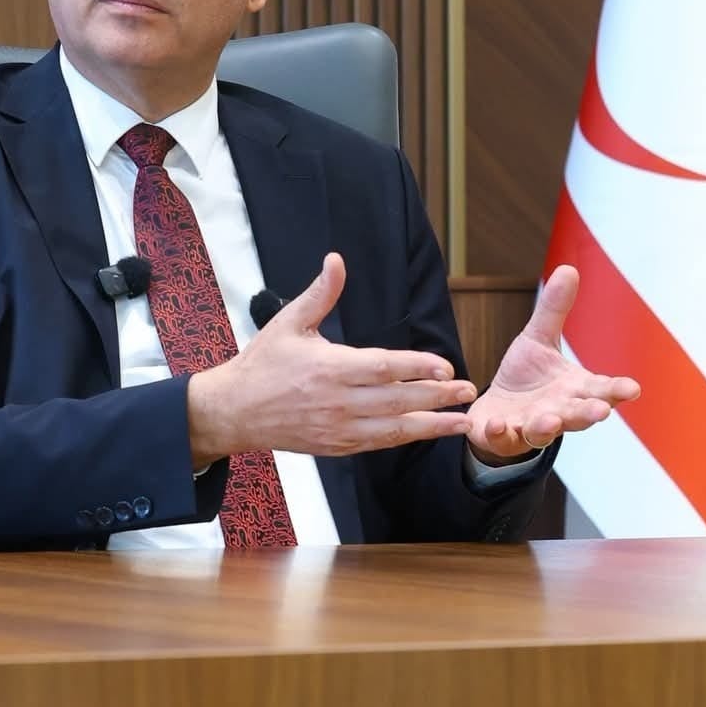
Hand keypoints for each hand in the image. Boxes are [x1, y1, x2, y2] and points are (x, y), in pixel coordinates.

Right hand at [186, 252, 476, 463]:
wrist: (237, 411)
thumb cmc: (264, 363)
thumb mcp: (289, 322)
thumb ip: (320, 294)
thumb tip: (336, 260)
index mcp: (330, 368)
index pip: (384, 367)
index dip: (417, 367)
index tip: (445, 365)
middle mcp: (340, 401)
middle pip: (398, 400)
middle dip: (437, 397)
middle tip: (468, 391)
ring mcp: (341, 428)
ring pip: (395, 429)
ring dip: (432, 425)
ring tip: (463, 421)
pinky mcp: (339, 446)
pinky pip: (380, 444)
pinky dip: (406, 438)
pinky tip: (427, 432)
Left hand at [464, 264, 639, 462]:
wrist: (496, 411)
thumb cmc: (527, 376)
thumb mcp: (538, 338)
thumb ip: (554, 310)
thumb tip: (569, 268)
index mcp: (573, 390)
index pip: (600, 390)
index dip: (616, 390)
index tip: (633, 388)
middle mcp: (558, 412)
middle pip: (577, 415)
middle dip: (588, 413)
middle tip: (601, 412)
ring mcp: (530, 428)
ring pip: (543, 431)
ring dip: (546, 427)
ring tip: (550, 420)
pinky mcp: (502, 437)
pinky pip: (502, 438)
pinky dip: (500, 433)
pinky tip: (498, 425)